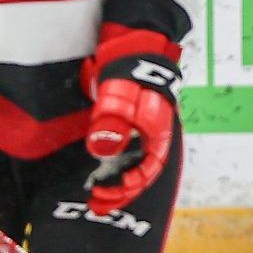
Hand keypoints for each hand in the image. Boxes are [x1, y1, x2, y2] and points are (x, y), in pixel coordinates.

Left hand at [85, 54, 180, 215]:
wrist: (133, 47)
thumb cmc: (131, 73)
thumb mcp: (120, 98)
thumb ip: (112, 123)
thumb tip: (102, 149)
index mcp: (157, 136)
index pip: (145, 172)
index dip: (124, 188)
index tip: (101, 195)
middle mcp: (152, 138)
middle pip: (141, 174)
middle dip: (120, 193)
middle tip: (96, 204)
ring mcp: (142, 132)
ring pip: (133, 165)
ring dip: (117, 181)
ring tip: (97, 193)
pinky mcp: (130, 125)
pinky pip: (125, 153)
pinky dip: (114, 165)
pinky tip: (99, 168)